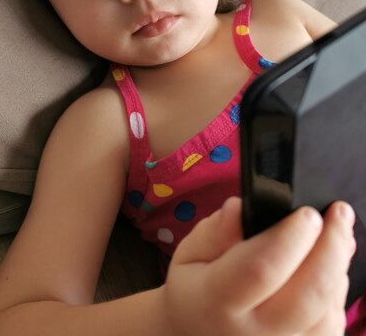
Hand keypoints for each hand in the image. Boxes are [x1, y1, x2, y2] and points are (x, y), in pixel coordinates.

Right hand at [162, 197, 354, 335]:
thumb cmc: (195, 289)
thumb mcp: (191, 252)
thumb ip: (215, 230)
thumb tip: (240, 208)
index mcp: (217, 301)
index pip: (261, 269)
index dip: (291, 238)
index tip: (308, 212)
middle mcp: (253, 335)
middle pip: (308, 294)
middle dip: (332, 248)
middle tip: (339, 211)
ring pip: (327, 312)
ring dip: (339, 268)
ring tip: (336, 234)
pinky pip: (332, 328)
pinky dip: (338, 293)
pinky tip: (329, 269)